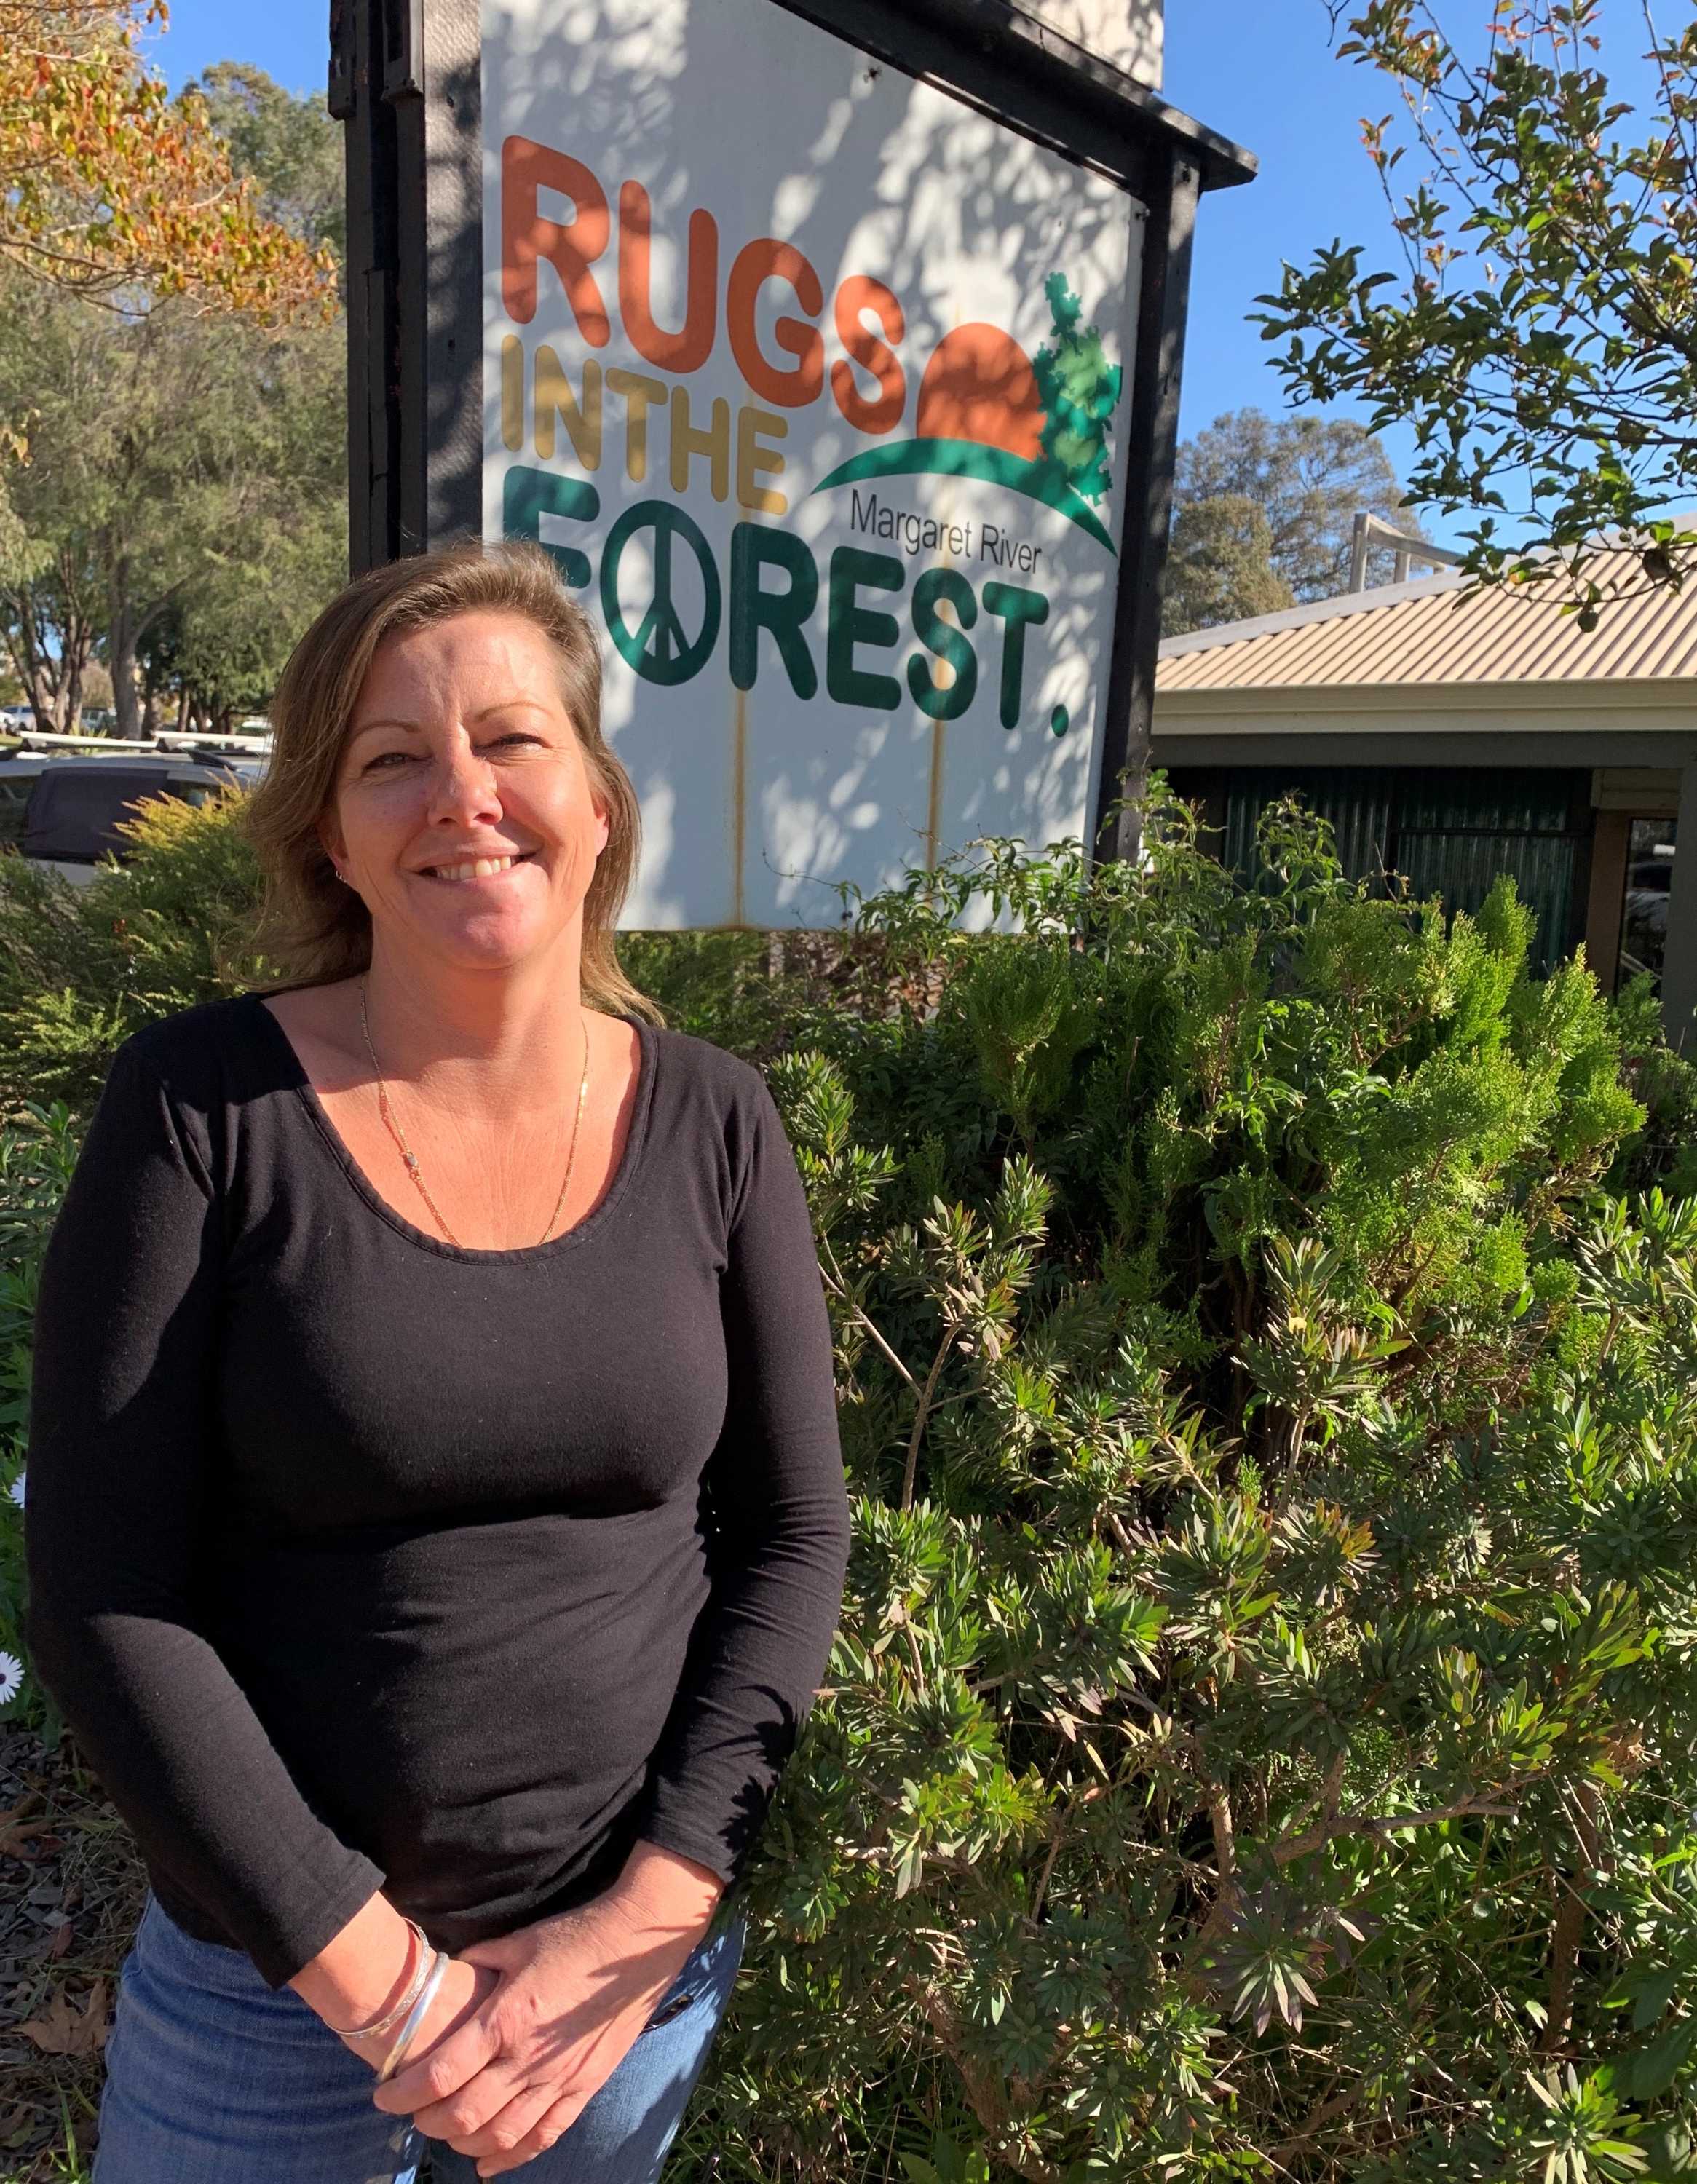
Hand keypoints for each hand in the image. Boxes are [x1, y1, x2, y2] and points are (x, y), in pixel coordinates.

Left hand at [371, 1844, 722, 2178]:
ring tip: (445, 2133)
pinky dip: (512, 2158)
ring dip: (464, 2143)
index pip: (442, 2073)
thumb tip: (447, 1970)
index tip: (383, 2096)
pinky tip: (489, 2164)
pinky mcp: (584, 2087)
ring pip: (501, 2135)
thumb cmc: (575, 1937)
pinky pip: (544, 2137)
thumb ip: (479, 1962)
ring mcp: (559, 2079)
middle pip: (464, 2115)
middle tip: (411, 2115)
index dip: (404, 2092)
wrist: (637, 1946)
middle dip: (427, 2122)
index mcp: (506, 2020)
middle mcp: (528, 2059)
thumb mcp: (519, 1942)